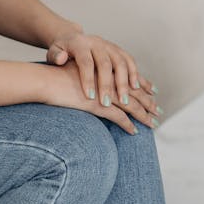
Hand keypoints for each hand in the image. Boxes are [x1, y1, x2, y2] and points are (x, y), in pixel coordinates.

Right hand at [39, 60, 160, 134]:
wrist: (45, 79)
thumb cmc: (56, 77)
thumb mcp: (76, 74)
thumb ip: (88, 79)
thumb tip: (93, 86)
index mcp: (105, 72)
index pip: (129, 79)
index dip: (141, 86)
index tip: (152, 92)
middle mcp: (108, 81)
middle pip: (134, 93)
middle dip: (148, 102)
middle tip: (158, 111)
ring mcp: (104, 93)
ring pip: (131, 105)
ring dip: (143, 115)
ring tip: (153, 123)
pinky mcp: (98, 105)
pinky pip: (117, 117)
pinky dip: (127, 124)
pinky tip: (134, 131)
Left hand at [46, 30, 156, 111]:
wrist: (72, 37)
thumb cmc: (61, 50)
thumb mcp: (53, 52)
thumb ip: (56, 56)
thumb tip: (61, 59)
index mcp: (80, 44)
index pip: (86, 62)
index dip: (88, 79)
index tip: (89, 97)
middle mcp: (98, 43)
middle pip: (106, 63)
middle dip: (108, 85)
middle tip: (107, 104)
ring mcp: (110, 45)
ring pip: (121, 62)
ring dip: (124, 82)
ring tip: (125, 100)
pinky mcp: (118, 49)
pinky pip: (130, 60)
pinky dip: (135, 74)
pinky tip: (137, 88)